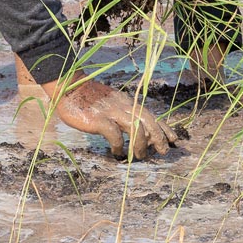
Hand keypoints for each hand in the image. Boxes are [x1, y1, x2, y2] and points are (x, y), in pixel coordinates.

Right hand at [42, 77, 177, 159]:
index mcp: (127, 102)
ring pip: (135, 127)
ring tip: (141, 156)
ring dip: (141, 144)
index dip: (163, 127)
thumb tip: (134, 128)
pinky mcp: (99, 119)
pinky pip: (114, 134)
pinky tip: (117, 153)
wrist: (68, 86)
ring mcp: (111, 112)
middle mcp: (123, 106)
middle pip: (148, 120)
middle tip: (165, 151)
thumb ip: (122, 111)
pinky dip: (119, 145)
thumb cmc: (87, 96)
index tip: (174, 138)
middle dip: (159, 136)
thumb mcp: (110, 101)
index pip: (150, 114)